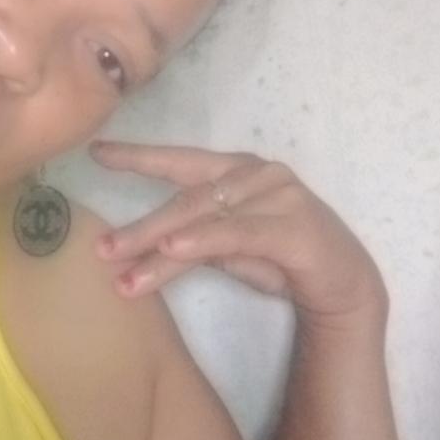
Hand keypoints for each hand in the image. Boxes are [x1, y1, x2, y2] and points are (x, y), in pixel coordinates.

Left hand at [89, 140, 387, 322]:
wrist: (343, 287)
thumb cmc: (281, 260)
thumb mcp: (226, 247)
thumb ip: (191, 237)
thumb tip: (143, 245)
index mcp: (237, 170)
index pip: (178, 160)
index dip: (137, 157)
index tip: (96, 153)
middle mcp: (256, 174)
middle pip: (185, 198)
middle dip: (141, 227)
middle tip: (102, 248)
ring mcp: (278, 195)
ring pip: (205, 218)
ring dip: (160, 246)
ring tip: (125, 269)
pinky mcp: (293, 226)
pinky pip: (237, 233)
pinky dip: (202, 241)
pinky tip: (172, 251)